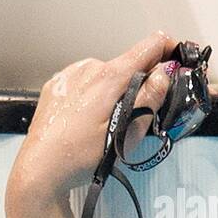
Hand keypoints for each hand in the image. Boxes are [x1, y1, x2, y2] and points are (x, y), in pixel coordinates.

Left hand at [7, 30, 177, 206]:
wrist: (39, 172)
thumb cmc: (79, 158)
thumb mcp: (125, 133)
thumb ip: (149, 100)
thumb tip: (165, 73)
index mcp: (108, 77)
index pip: (150, 45)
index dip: (170, 50)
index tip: (178, 63)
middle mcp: (87, 68)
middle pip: (126, 64)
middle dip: (138, 82)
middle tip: (135, 113)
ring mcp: (68, 75)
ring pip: (104, 74)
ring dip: (112, 89)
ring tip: (104, 121)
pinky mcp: (55, 86)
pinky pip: (83, 81)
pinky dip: (91, 93)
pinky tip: (85, 117)